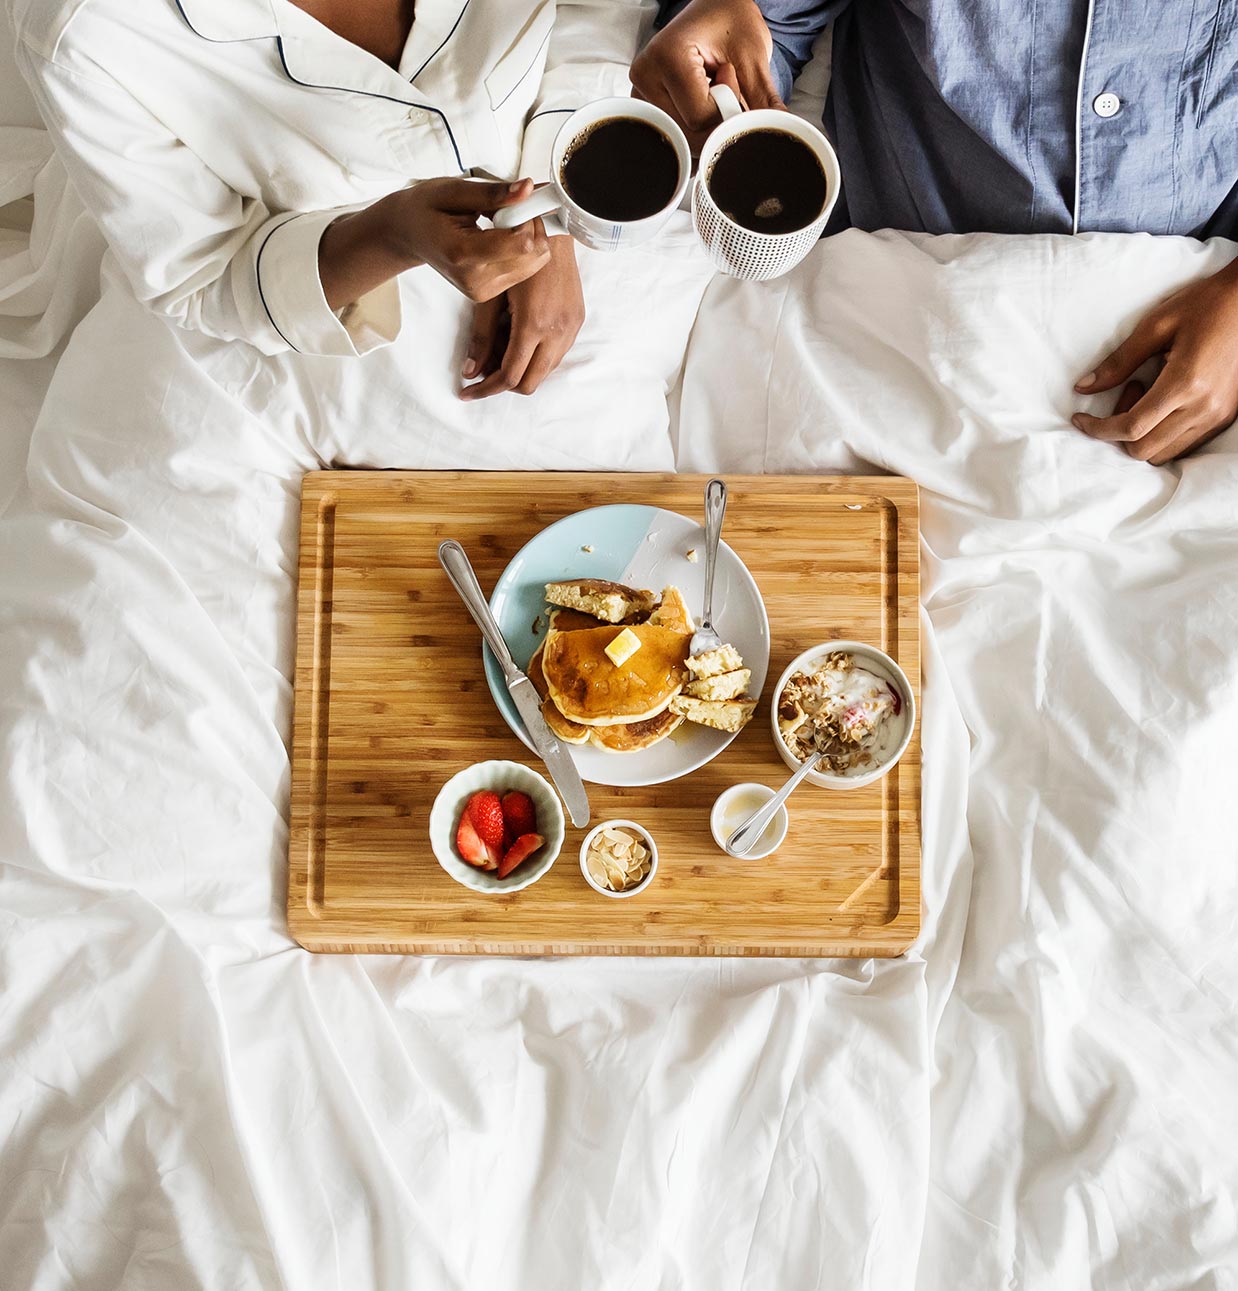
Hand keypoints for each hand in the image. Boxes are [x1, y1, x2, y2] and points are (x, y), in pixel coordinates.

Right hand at [380, 176, 550, 302]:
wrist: (409, 234)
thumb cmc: (426, 209)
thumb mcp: (453, 190)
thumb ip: (493, 193)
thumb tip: (528, 189)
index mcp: (462, 254)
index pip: (521, 243)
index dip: (526, 216)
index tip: (515, 200)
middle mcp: (475, 280)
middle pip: (533, 255)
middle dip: (529, 225)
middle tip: (506, 209)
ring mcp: (483, 291)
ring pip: (535, 263)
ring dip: (527, 236)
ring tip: (499, 223)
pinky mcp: (491, 293)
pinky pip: (526, 269)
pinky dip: (521, 248)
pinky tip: (499, 236)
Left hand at [460, 236, 584, 399]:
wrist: (551, 225)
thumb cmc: (512, 253)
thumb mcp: (489, 295)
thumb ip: (481, 337)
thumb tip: (470, 372)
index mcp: (534, 323)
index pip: (510, 376)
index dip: (486, 389)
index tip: (467, 392)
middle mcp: (558, 331)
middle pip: (530, 383)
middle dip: (503, 385)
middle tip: (482, 372)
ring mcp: (571, 327)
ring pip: (545, 371)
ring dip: (521, 369)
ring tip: (498, 349)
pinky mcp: (576, 320)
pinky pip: (555, 354)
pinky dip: (535, 356)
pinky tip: (518, 338)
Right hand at [630, 0, 782, 151]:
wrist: (714, 10)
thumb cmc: (729, 23)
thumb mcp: (752, 57)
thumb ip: (763, 99)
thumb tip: (779, 130)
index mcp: (667, 56)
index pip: (700, 116)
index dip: (727, 105)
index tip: (730, 73)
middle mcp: (645, 76)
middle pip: (688, 133)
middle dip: (716, 121)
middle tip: (720, 84)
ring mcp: (640, 93)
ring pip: (681, 138)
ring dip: (705, 126)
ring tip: (707, 89)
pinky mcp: (643, 106)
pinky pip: (674, 134)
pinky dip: (694, 129)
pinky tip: (697, 101)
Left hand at [1072, 260, 1237, 464]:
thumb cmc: (1201, 305)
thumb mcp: (1154, 327)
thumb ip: (1118, 363)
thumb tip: (1084, 387)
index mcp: (1186, 383)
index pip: (1132, 427)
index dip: (1098, 429)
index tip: (1080, 419)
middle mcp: (1204, 407)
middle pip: (1144, 449)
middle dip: (1120, 431)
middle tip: (1126, 390)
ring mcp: (1217, 415)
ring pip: (1163, 454)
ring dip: (1141, 434)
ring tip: (1145, 394)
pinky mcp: (1224, 417)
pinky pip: (1182, 445)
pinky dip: (1161, 435)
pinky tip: (1162, 403)